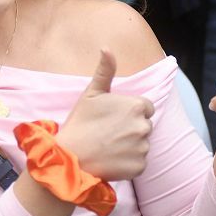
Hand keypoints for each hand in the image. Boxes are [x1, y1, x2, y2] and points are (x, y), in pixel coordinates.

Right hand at [57, 50, 154, 181]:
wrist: (70, 156)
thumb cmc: (80, 122)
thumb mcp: (91, 93)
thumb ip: (105, 71)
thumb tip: (106, 48)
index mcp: (136, 106)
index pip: (145, 107)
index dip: (129, 112)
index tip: (113, 118)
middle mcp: (144, 126)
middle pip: (144, 125)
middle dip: (131, 128)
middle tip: (108, 133)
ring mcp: (143, 148)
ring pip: (141, 144)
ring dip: (130, 146)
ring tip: (108, 147)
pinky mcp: (139, 167)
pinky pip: (139, 163)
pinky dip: (128, 163)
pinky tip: (111, 159)